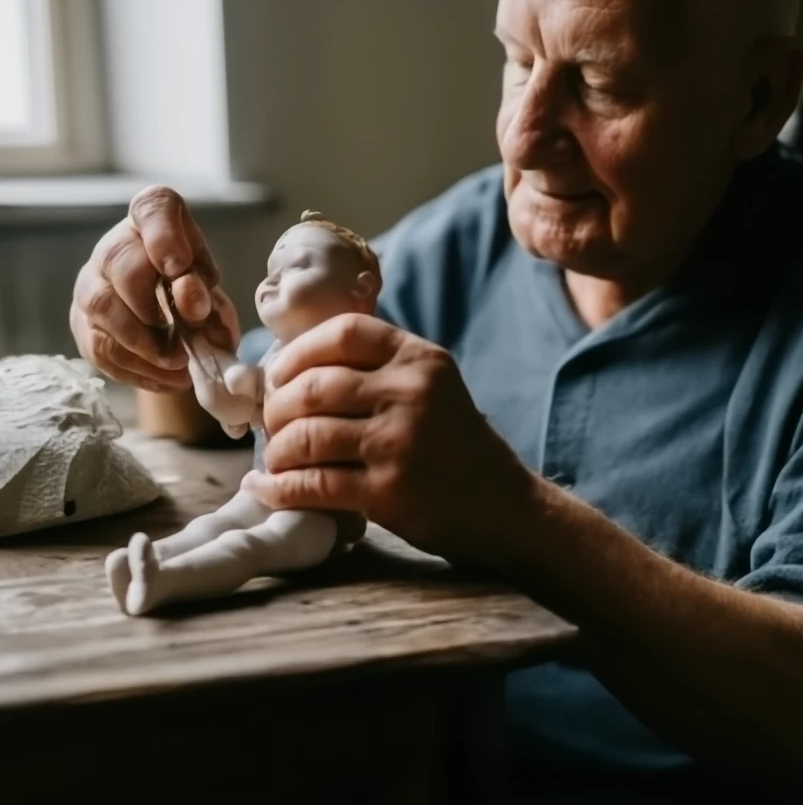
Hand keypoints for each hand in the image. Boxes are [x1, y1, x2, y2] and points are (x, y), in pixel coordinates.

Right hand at [69, 185, 239, 391]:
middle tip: (182, 334)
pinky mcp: (82, 323)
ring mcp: (91, 283)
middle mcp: (115, 246)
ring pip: (101, 306)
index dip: (164, 236)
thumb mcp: (211, 288)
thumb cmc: (194, 290)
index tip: (180, 267)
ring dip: (142, 343)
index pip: (153, 208)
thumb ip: (204, 291)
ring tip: (179, 364)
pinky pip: (98, 345)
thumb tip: (191, 305)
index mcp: (154, 221)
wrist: (170, 319)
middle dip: (152, 303)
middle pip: (119, 261)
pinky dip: (136, 368)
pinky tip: (166, 377)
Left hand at [241, 313, 535, 561]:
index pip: (345, 332)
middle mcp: (412, 393)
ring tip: (274, 458)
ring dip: (277, 449)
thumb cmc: (454, 442)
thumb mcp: (432, 386)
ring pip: (309, 435)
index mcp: (421, 358)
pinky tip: (267, 487)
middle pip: (316, 386)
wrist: (501, 503)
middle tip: (271, 422)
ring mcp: (400, 442)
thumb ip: (380, 369)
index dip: (299, 351)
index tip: (279, 373)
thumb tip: (295, 369)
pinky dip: (280, 487)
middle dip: (278, 406)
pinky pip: (315, 484)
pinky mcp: (389, 491)